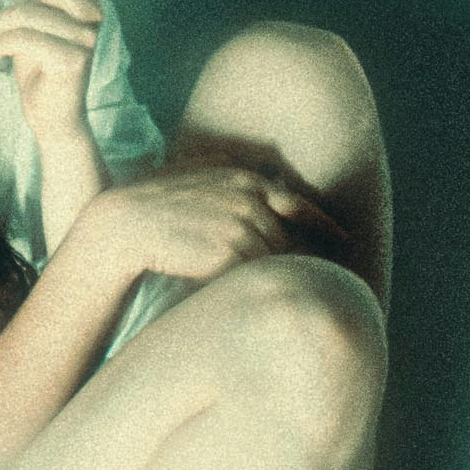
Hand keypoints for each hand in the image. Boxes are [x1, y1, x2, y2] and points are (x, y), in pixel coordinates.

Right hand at [89, 148, 342, 288]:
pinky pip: (254, 276)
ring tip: (258, 292)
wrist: (124, 227)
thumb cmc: (153, 205)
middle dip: (293, 260)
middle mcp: (250, 197)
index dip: (324, 225)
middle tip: (307, 282)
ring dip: (266, 277)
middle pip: (287, 239)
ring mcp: (243, 224)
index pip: (298, 203)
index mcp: (244, 178)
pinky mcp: (232, 253)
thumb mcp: (195, 176)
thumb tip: (260, 178)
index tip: (345, 242)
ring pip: (274, 261)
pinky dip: (249, 287)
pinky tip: (236, 293)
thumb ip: (228, 177)